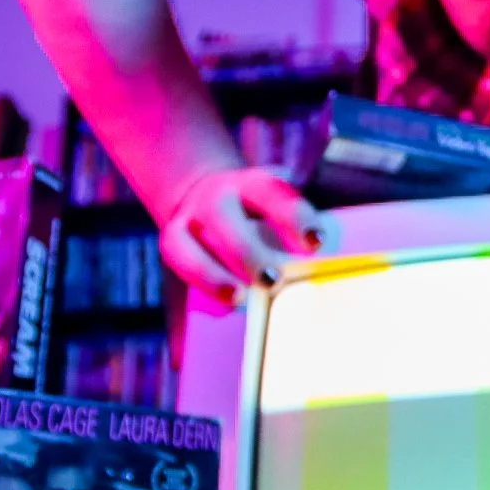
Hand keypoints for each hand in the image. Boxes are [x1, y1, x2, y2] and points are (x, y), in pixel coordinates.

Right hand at [159, 167, 333, 306]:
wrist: (210, 195)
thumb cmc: (260, 213)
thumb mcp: (279, 209)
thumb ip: (296, 236)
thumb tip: (316, 270)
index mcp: (252, 183)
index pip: (272, 194)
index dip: (293, 217)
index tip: (316, 243)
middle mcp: (216, 197)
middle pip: (223, 217)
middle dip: (246, 251)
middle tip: (272, 280)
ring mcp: (189, 218)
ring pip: (187, 243)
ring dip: (211, 274)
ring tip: (239, 298)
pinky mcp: (173, 241)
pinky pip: (180, 263)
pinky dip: (201, 286)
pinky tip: (224, 305)